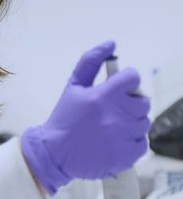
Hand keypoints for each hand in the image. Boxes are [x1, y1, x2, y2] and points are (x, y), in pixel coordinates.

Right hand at [21, 40, 150, 194]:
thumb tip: (111, 43)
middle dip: (129, 101)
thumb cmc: (64, 118)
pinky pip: (142, 141)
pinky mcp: (127, 155)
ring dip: (130, 121)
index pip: (133, 78)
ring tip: (111, 125)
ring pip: (143, 121)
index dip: (125, 81)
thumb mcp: (73, 85)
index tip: (117, 88)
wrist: (56, 153)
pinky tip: (115, 139)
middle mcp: (116, 115)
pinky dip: (131, 140)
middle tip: (111, 108)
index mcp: (103, 95)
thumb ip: (91, 61)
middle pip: (142, 100)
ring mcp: (123, 136)